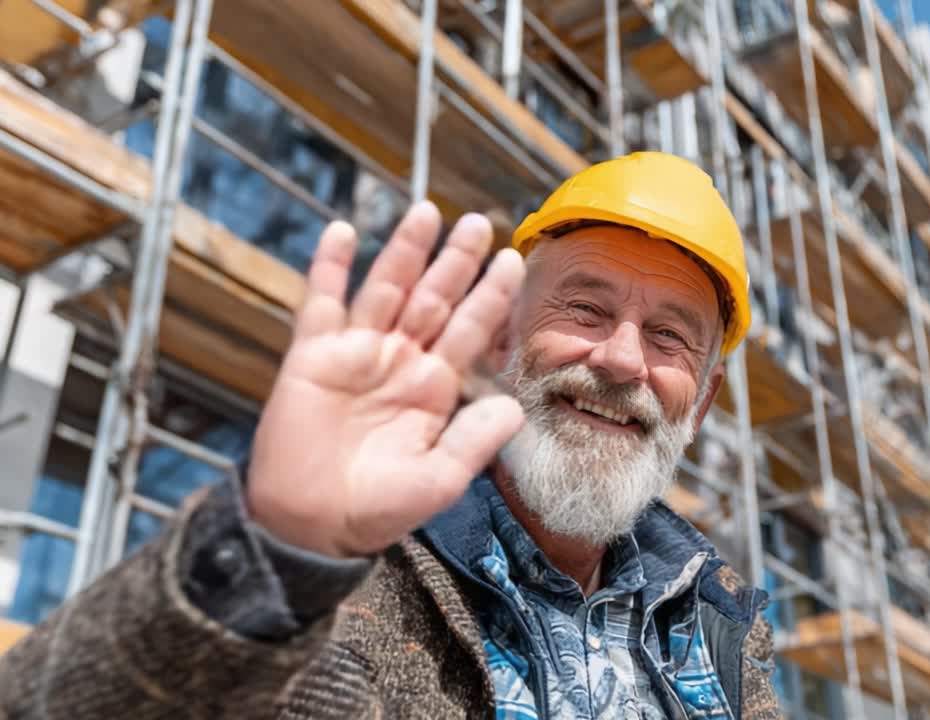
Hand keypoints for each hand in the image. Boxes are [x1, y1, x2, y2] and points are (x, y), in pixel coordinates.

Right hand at [246, 202, 525, 557]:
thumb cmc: (376, 508)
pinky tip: (342, 230)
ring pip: (386, 288)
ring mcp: (356, 353)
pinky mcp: (312, 355)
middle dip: (456, 260)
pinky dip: (330, 266)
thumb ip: (474, 441)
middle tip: (480, 221)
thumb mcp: (437, 480)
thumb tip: (515, 407)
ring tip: (426, 211)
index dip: (490, 295)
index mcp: (433, 387)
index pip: (469, 329)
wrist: (310, 525)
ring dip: (404, 250)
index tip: (512, 259)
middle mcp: (400, 361)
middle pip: (434, 298)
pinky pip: (322, 302)